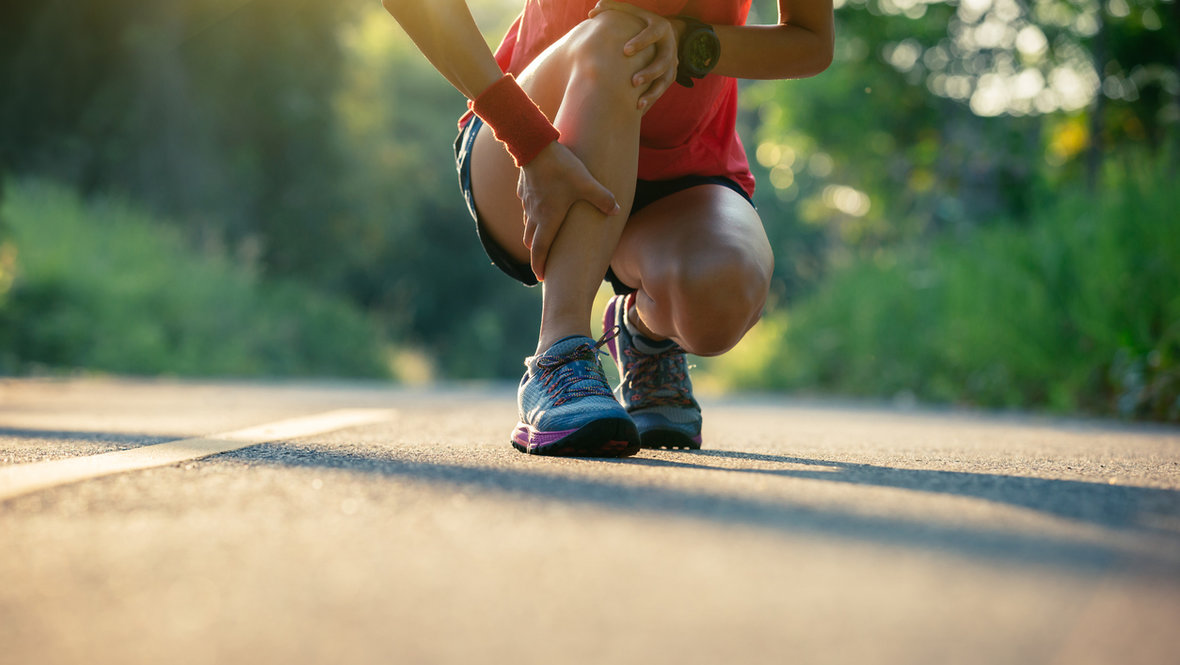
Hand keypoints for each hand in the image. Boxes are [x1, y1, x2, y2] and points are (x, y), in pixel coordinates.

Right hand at [517, 141, 619, 280]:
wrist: (534, 145)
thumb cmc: (561, 168)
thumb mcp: (586, 183)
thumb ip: (602, 198)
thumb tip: (616, 210)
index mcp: (548, 219)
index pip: (540, 250)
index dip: (540, 266)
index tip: (541, 278)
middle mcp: (534, 215)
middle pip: (532, 241)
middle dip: (537, 253)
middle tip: (543, 262)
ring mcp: (527, 202)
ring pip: (528, 225)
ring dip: (534, 234)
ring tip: (543, 238)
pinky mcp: (524, 189)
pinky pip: (527, 207)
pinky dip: (532, 214)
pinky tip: (540, 208)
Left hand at [588, 0, 681, 112]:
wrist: (665, 34)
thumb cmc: (641, 22)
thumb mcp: (632, 12)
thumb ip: (613, 8)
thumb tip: (592, 11)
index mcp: (660, 27)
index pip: (653, 33)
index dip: (641, 41)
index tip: (625, 51)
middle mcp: (669, 46)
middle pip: (664, 61)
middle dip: (650, 72)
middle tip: (633, 82)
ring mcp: (672, 63)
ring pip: (666, 80)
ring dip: (653, 92)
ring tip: (638, 103)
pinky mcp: (670, 76)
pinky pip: (662, 91)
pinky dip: (651, 100)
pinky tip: (638, 110)